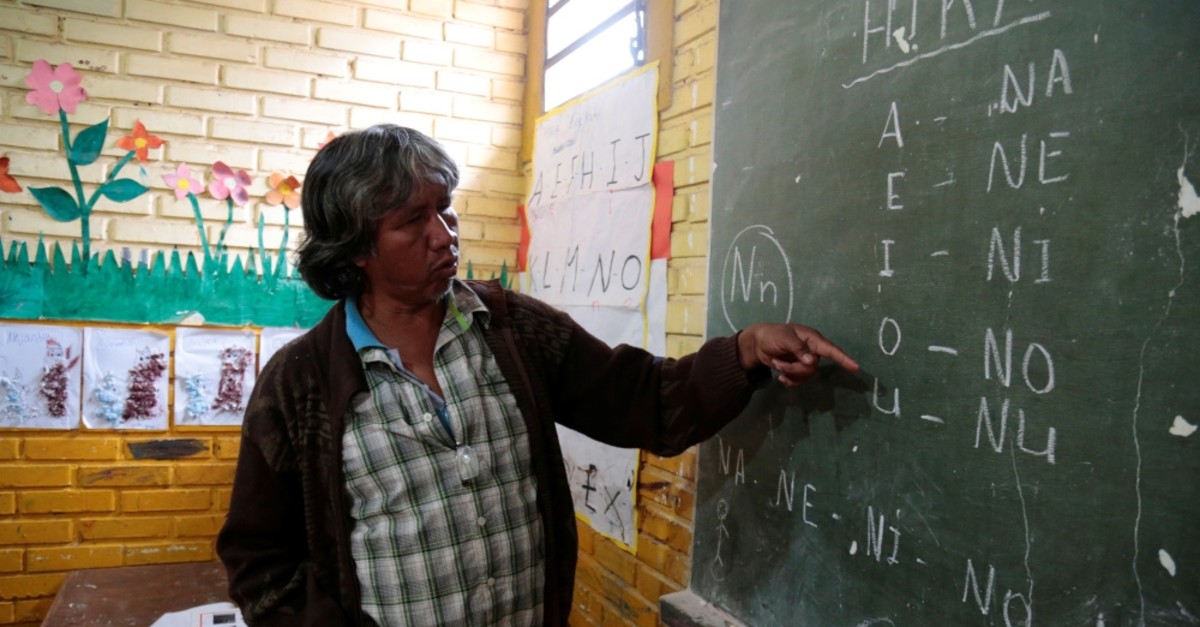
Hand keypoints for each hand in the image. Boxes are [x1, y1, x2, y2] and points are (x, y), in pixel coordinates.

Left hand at [737, 323, 859, 386]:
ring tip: (777, 363)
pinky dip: (790, 381)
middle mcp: (813, 351)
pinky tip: (781, 378)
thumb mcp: (783, 338)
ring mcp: (806, 361)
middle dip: (794, 368)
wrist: (758, 344)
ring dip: (790, 372)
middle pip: (813, 367)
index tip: (855, 367)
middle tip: (779, 362)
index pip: (831, 350)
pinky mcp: (798, 370)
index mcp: (812, 339)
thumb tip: (812, 361)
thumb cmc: (772, 335)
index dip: (843, 358)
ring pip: (806, 375)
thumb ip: (798, 348)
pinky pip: (800, 381)